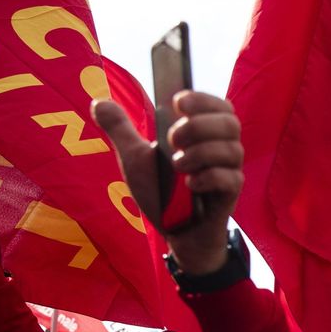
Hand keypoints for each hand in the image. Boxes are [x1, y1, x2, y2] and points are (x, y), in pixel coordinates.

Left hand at [91, 91, 243, 274]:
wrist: (174, 232)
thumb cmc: (161, 193)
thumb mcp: (135, 159)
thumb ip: (121, 129)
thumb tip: (98, 102)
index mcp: (204, 134)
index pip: (219, 106)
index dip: (202, 99)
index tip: (177, 102)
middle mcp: (222, 149)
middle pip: (230, 122)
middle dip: (198, 125)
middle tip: (172, 139)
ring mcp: (229, 171)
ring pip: (232, 149)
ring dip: (201, 152)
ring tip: (177, 165)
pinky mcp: (230, 194)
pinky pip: (230, 178)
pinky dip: (209, 177)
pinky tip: (189, 184)